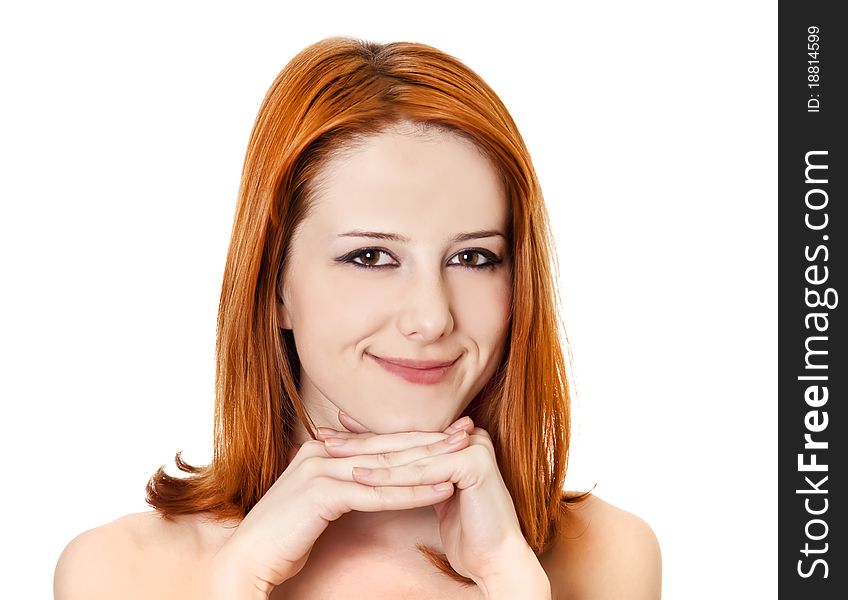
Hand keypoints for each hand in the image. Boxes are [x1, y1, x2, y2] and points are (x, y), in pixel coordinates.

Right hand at [212, 411, 472, 593]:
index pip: (379, 442)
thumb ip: (339, 484)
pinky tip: (441, 488)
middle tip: (469, 432)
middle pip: (389, 446)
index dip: (416, 438)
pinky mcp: (323, 494)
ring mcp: (320, 470)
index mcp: (321, 449)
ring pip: (388, 467)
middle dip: (431, 440)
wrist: (248, 560)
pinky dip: (412, 491)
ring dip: (429, 461)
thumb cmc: (283, 537)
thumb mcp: (316, 501)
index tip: (450, 433)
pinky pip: (378, 493)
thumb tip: (365, 480)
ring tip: (465, 456)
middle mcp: (321, 452)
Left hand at [323, 415, 538, 590]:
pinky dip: (389, 476)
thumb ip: (413, 473)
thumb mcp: (431, 495)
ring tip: (333, 455)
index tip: (331, 434)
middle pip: (405, 442)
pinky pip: (422, 471)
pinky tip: (360, 477)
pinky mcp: (474, 462)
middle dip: (360, 441)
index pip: (405, 437)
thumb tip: (378, 457)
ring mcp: (475, 446)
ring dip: (368, 457)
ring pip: (410, 456)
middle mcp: (470, 436)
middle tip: (324, 437)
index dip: (367, 437)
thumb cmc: (466, 536)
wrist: (497, 562)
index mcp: (459, 439)